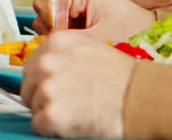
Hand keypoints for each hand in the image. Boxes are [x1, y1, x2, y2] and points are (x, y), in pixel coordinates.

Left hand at [20, 31, 134, 138]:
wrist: (143, 97)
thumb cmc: (124, 77)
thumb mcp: (90, 49)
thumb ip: (64, 56)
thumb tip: (47, 71)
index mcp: (55, 43)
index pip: (33, 65)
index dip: (44, 81)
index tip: (57, 88)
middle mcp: (46, 62)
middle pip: (28, 86)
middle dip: (43, 97)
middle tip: (68, 104)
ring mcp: (47, 88)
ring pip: (33, 107)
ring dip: (50, 113)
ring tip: (77, 111)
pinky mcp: (51, 114)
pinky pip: (39, 126)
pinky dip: (53, 129)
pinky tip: (74, 123)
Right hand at [32, 0, 153, 41]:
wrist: (152, 42)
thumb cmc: (134, 35)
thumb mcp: (100, 38)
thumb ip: (70, 40)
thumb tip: (47, 48)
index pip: (45, 1)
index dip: (52, 23)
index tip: (65, 38)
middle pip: (43, 11)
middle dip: (54, 32)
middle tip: (75, 43)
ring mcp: (73, 3)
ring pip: (46, 21)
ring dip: (59, 38)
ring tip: (82, 44)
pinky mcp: (74, 16)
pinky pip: (56, 29)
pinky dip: (65, 40)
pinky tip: (82, 44)